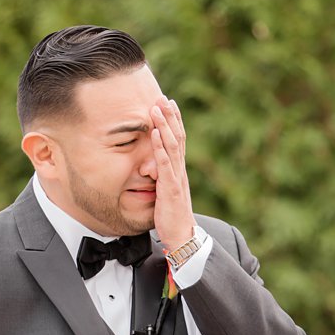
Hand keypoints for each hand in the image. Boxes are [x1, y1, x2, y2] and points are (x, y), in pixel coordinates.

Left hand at [149, 95, 195, 251]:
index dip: (175, 122)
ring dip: (165, 126)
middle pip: (177, 137)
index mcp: (179, 171)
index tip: (169, 104)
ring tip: (157, 109)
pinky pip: (165, 164)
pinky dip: (160, 147)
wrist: (181, 237)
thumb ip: (162, 179)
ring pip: (172, 146)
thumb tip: (153, 169)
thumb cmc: (171, 217)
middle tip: (163, 97)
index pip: (179, 141)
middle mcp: (180, 171)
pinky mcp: (171, 188)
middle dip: (170, 117)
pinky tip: (155, 134)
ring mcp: (177, 178)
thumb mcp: (166, 193)